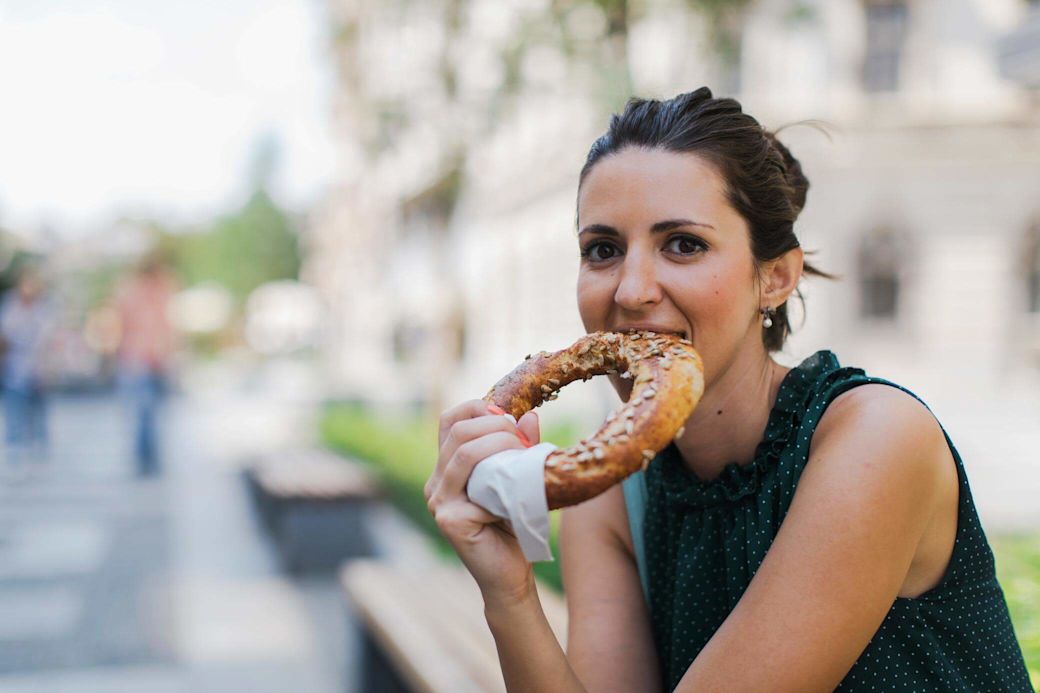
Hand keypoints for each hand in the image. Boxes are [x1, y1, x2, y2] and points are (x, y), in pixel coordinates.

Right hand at [425, 399, 541, 605]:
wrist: (510, 576)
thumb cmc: (514, 527)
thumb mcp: (517, 479)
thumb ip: (520, 448)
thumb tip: (530, 416)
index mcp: (446, 468)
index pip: (450, 421)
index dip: (477, 408)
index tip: (508, 416)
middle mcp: (436, 482)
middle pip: (458, 431)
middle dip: (495, 425)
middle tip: (523, 437)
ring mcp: (439, 502)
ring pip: (463, 453)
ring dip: (499, 445)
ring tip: (524, 453)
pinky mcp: (449, 520)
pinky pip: (476, 488)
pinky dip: (501, 486)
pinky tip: (514, 498)